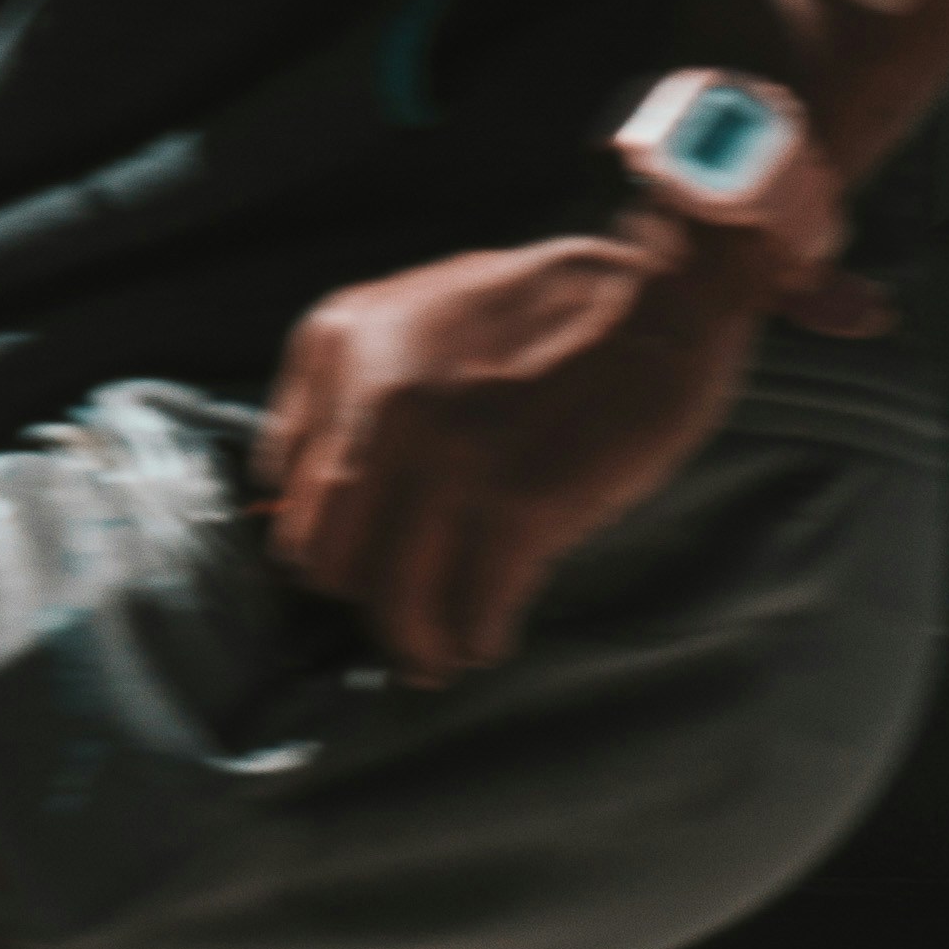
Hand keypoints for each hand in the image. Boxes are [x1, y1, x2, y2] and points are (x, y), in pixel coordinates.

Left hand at [257, 219, 870, 678]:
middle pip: (326, 554)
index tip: (357, 560)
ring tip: (440, 653)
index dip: (325, 535)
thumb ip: (366, 385)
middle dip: (363, 597)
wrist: (662, 294)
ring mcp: (446, 453)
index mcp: (342, 344)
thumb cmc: (553, 311)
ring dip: (416, 642)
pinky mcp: (517, 500)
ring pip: (391, 596)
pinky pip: (471, 605)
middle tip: (400, 615)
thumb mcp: (424, 314)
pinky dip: (477, 636)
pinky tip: (489, 636)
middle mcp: (378, 399)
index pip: (286, 484)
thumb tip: (340, 497)